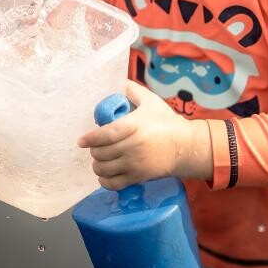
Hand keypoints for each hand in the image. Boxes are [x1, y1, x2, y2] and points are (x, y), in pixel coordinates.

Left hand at [77, 80, 211, 189]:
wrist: (185, 146)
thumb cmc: (166, 121)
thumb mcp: (151, 101)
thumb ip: (132, 91)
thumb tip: (118, 82)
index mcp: (134, 126)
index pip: (106, 134)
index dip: (90, 138)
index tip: (81, 140)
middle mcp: (132, 146)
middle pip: (102, 152)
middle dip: (94, 150)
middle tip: (95, 146)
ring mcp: (134, 164)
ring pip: (104, 169)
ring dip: (98, 164)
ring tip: (100, 159)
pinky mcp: (138, 177)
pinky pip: (114, 184)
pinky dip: (105, 181)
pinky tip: (105, 174)